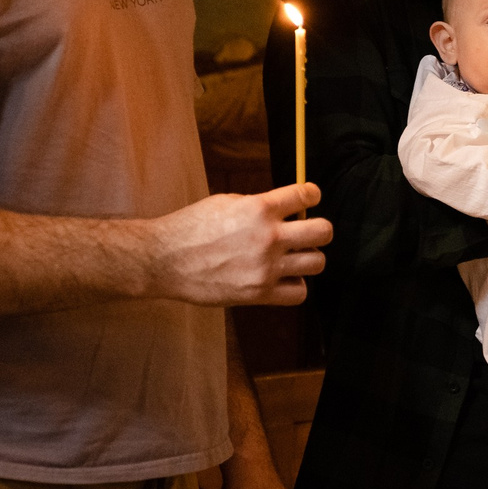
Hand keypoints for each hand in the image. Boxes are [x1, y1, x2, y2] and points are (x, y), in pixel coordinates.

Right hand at [151, 182, 329, 305]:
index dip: (311, 194)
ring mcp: (266, 268)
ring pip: (317, 262)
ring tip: (293, 257)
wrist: (164, 261)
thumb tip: (285, 209)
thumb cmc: (191, 228)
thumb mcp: (226, 202)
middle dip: (318, 229)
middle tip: (306, 232)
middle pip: (323, 231)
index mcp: (259, 208)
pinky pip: (300, 293)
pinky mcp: (259, 293)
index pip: (306, 194)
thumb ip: (259, 206)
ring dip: (309, 258)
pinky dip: (296, 285)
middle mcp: (268, 237)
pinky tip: (283, 278)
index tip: (309, 197)